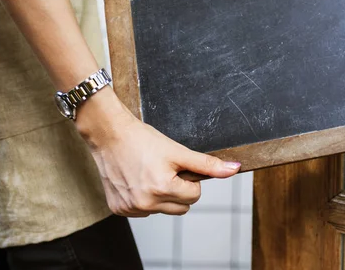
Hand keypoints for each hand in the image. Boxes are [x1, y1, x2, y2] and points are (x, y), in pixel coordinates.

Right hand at [76, 88, 240, 215]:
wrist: (110, 134)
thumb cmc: (143, 139)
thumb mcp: (178, 150)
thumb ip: (207, 164)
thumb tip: (234, 169)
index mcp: (163, 188)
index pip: (194, 196)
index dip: (190, 179)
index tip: (178, 167)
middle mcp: (146, 203)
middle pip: (181, 208)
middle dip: (178, 190)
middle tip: (165, 170)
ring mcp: (131, 208)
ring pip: (162, 210)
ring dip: (161, 195)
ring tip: (150, 173)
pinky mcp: (118, 209)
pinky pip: (143, 211)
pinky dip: (143, 198)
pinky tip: (137, 180)